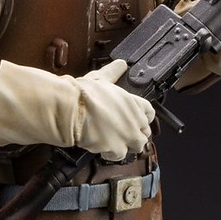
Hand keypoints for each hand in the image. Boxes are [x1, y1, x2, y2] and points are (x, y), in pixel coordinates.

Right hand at [0, 59, 154, 160]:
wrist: (71, 110)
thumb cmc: (83, 93)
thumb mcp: (100, 78)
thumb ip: (113, 72)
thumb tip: (121, 64)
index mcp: (132, 101)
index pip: (150, 112)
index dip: (144, 116)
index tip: (139, 119)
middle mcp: (134, 119)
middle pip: (145, 132)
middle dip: (136, 133)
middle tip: (123, 132)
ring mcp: (127, 135)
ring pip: (137, 146)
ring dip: (127, 145)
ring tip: (115, 142)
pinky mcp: (116, 149)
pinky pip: (119, 156)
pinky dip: (112, 154)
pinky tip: (103, 148)